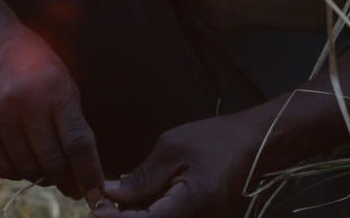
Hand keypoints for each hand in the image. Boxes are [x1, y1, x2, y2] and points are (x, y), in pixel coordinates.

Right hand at [0, 21, 104, 203]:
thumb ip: (72, 119)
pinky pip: (3, 169)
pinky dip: (19, 174)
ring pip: (28, 170)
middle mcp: (26, 106)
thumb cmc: (34, 63)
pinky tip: (26, 164)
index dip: (90, 173)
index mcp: (55, 92)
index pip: (78, 143)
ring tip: (51, 173)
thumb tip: (84, 163)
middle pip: (53, 162)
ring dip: (44, 178)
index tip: (96, 194)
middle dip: (68, 182)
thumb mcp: (62, 81)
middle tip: (76, 188)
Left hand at [94, 113, 262, 217]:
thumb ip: (142, 177)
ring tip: (114, 200)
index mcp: (193, 202)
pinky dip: (148, 213)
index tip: (95, 210)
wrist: (254, 145)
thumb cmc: (216, 139)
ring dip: (133, 216)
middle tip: (100, 204)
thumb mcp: (173, 148)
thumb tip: (112, 195)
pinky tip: (134, 201)